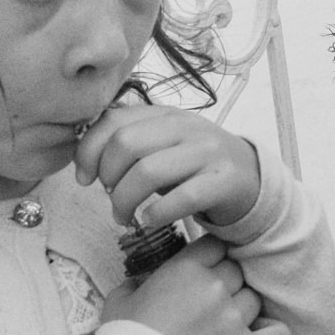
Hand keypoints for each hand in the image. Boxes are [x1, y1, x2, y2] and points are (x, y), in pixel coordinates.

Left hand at [75, 101, 263, 229]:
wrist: (249, 178)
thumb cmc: (193, 166)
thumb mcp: (161, 146)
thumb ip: (128, 143)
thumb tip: (85, 159)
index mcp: (165, 114)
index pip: (113, 120)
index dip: (89, 150)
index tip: (84, 177)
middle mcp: (186, 126)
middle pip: (126, 144)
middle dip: (108, 177)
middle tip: (109, 197)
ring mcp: (208, 152)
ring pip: (148, 171)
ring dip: (125, 201)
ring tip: (123, 216)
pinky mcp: (224, 180)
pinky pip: (183, 197)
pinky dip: (158, 213)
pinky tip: (151, 220)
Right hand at [100, 234, 291, 334]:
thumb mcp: (119, 302)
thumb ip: (134, 285)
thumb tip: (138, 284)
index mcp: (186, 269)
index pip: (216, 245)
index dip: (212, 257)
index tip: (205, 270)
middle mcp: (216, 287)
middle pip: (237, 271)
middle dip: (226, 284)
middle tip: (210, 305)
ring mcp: (234, 319)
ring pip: (254, 299)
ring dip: (243, 310)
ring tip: (226, 327)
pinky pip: (278, 334)